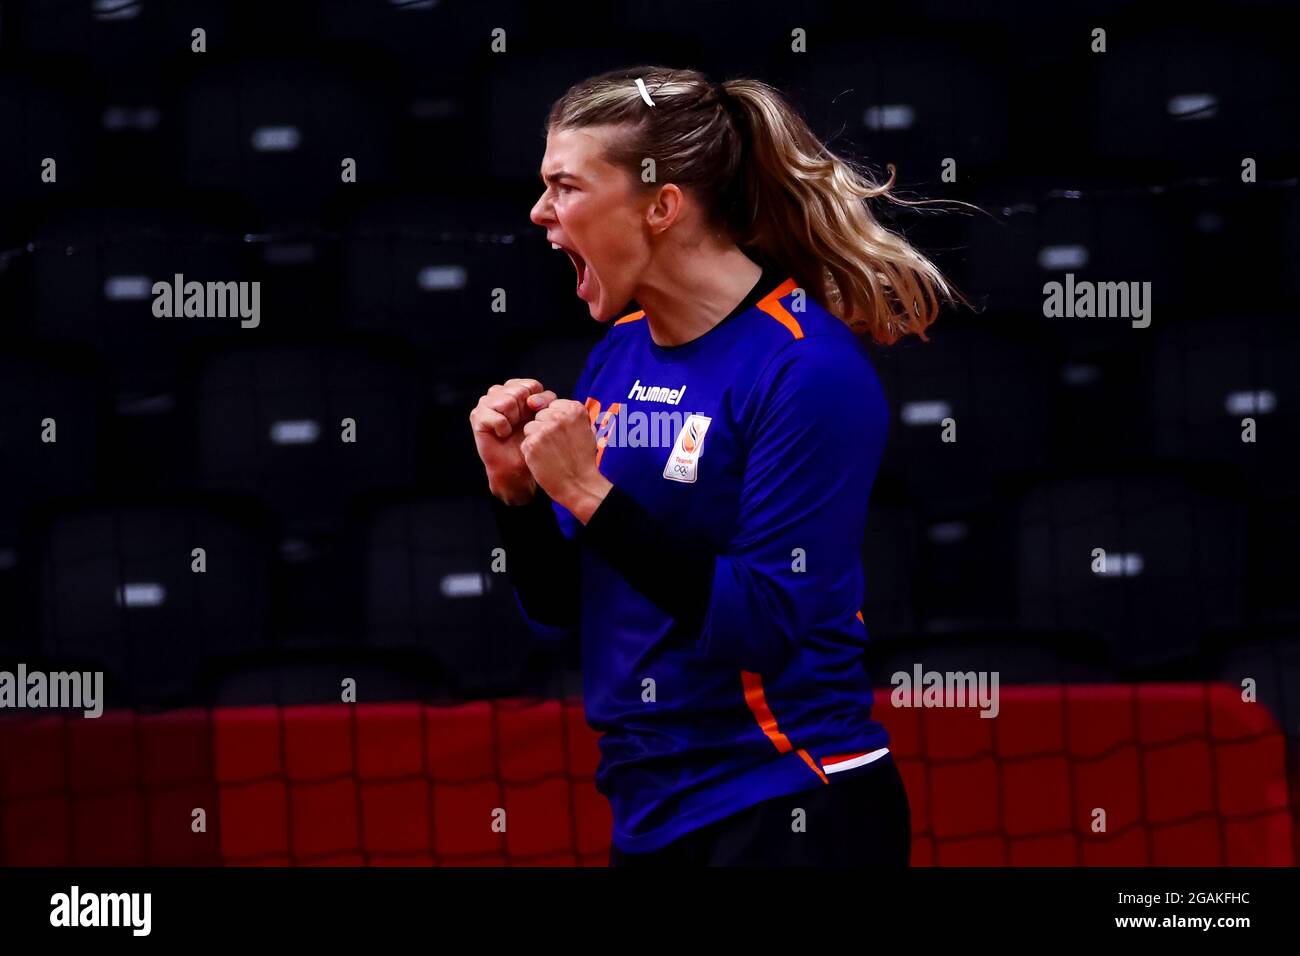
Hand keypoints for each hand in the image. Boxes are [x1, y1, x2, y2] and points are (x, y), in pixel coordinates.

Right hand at [469, 378, 556, 504]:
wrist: (516, 466)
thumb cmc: (530, 441)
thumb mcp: (544, 417)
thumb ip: (545, 401)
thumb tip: (532, 401)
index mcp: (516, 388)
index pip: (531, 385)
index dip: (537, 404)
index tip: (535, 418)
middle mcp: (499, 392)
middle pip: (519, 391)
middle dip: (524, 411)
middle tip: (519, 425)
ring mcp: (486, 402)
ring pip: (508, 401)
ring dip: (513, 419)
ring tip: (510, 429)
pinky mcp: (477, 415)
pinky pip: (498, 417)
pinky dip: (503, 429)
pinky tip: (502, 434)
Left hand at [519, 398, 612, 522]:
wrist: (578, 483)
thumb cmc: (582, 459)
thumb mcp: (586, 429)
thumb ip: (568, 413)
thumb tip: (541, 402)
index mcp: (575, 409)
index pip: (553, 405)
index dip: (555, 421)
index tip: (563, 434)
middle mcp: (559, 416)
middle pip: (540, 414)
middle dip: (545, 427)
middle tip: (558, 445)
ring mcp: (544, 429)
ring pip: (530, 427)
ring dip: (536, 439)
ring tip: (551, 453)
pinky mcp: (532, 443)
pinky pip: (525, 441)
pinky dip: (531, 451)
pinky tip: (544, 459)